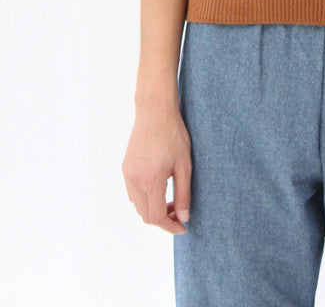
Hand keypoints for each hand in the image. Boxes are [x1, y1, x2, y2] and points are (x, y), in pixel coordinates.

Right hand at [122, 105, 191, 234]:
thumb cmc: (174, 135)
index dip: (170, 226)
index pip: (157, 217)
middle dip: (163, 220)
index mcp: (150, 180)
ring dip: (153, 210)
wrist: (155, 111)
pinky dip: (145, 200)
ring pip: (138, 206)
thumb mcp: (185, 165)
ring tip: (171, 202)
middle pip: (145, 215)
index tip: (182, 227)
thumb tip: (184, 217)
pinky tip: (159, 191)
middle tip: (180, 214)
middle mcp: (135, 180)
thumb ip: (184, 193)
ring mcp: (127, 174)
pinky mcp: (125, 168)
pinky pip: (132, 194)